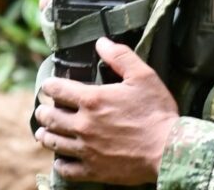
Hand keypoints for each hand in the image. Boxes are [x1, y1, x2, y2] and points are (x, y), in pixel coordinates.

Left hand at [33, 37, 177, 184]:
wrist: (169, 151)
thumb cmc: (157, 113)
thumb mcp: (143, 77)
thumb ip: (120, 56)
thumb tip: (101, 42)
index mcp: (91, 100)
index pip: (56, 89)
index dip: (49, 86)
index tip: (49, 87)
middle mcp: (83, 124)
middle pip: (49, 117)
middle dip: (43, 112)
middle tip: (44, 111)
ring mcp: (86, 149)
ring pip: (53, 143)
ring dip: (46, 136)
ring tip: (44, 133)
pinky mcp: (94, 170)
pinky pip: (67, 169)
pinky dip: (60, 164)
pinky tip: (61, 159)